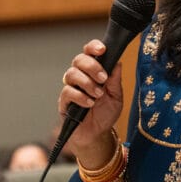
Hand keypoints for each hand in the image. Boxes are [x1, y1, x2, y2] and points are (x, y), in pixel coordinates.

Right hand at [57, 39, 125, 155]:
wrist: (97, 134)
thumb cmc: (105, 114)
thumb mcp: (116, 97)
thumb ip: (115, 80)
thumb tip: (117, 62)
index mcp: (93, 72)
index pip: (89, 53)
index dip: (93, 47)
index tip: (102, 50)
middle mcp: (80, 77)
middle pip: (78, 59)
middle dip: (92, 66)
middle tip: (103, 78)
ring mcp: (70, 88)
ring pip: (71, 74)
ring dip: (87, 83)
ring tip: (98, 94)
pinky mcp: (63, 102)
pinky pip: (67, 92)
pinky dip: (80, 96)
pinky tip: (89, 103)